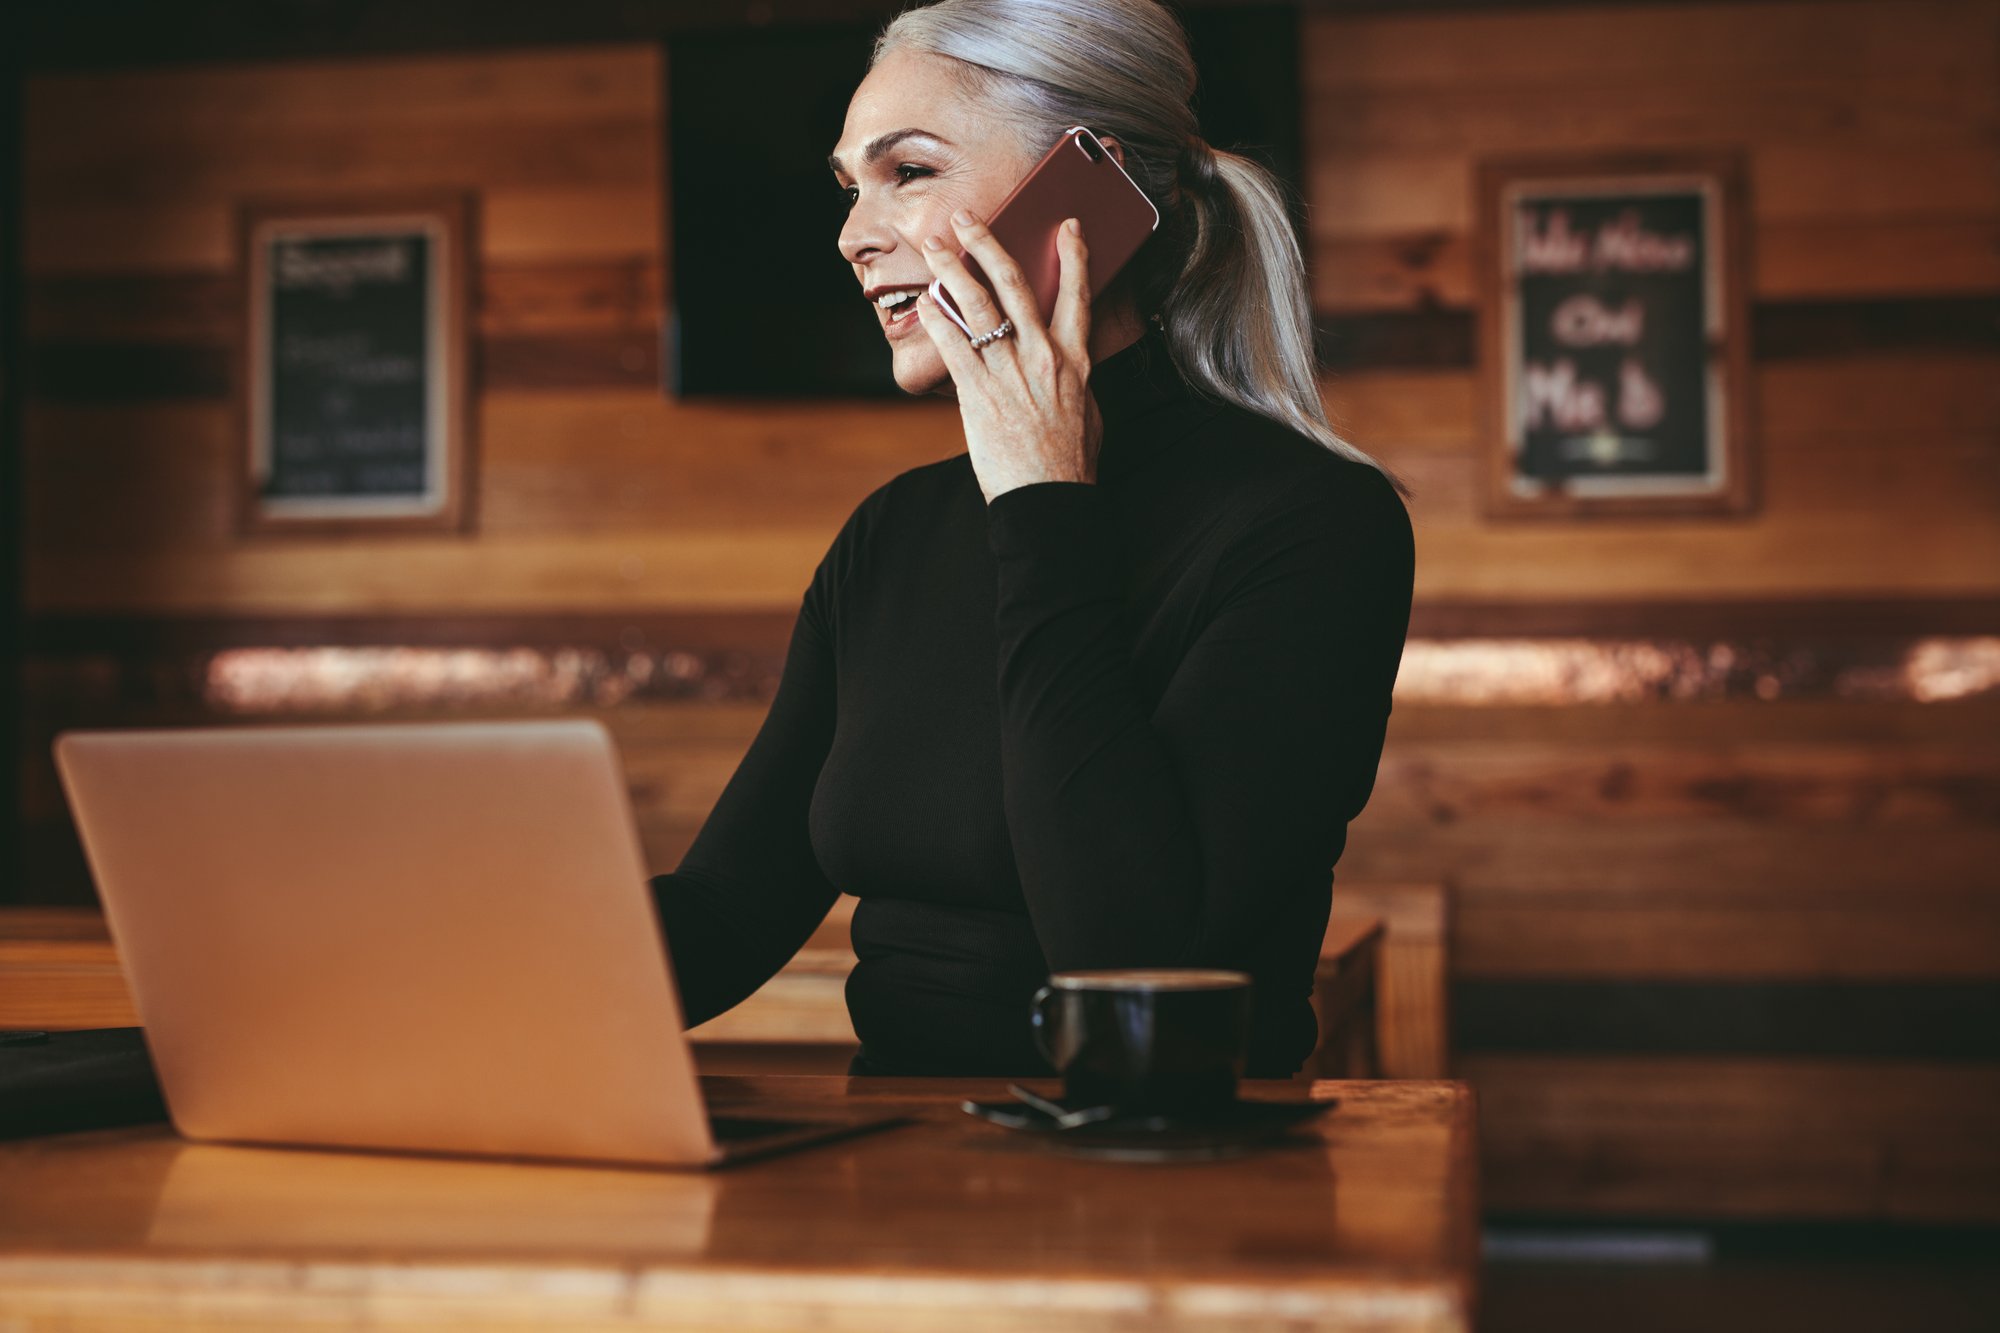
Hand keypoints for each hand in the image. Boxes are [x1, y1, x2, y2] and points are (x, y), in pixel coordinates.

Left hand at [914, 210, 1101, 503]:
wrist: (1048, 500)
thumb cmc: (1069, 463)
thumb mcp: (1087, 411)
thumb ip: (1073, 378)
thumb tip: (1066, 360)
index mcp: (1074, 361)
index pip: (1077, 295)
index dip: (1074, 255)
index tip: (1066, 225)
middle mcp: (1042, 357)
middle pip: (1014, 284)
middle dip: (988, 243)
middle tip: (966, 218)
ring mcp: (1008, 373)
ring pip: (977, 305)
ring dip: (951, 269)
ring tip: (933, 246)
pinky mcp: (978, 394)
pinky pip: (952, 345)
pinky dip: (936, 319)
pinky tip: (922, 302)